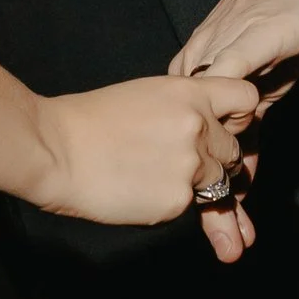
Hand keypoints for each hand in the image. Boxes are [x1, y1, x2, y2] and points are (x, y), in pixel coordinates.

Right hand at [30, 73, 262, 262]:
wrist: (54, 151)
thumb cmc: (87, 121)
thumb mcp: (144, 95)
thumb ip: (182, 109)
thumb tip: (206, 127)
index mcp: (189, 93)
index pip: (245, 98)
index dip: (237, 116)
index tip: (223, 125)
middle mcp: (198, 127)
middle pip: (233, 149)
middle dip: (214, 158)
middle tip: (176, 160)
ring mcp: (191, 166)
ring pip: (217, 181)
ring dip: (195, 183)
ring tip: (152, 175)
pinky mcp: (178, 200)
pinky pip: (190, 205)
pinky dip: (169, 201)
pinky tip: (138, 189)